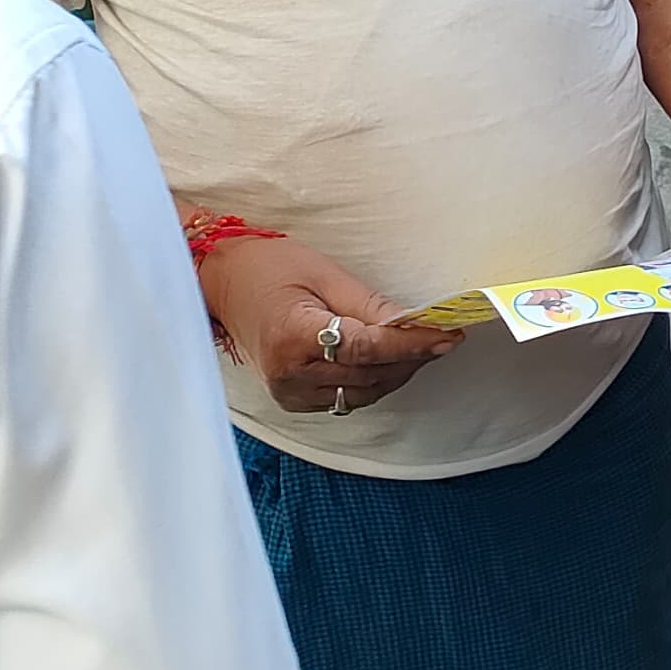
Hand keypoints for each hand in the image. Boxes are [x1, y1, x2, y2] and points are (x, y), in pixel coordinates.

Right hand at [195, 232, 458, 414]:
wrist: (223, 284)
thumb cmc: (270, 267)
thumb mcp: (324, 274)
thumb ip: (370, 305)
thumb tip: (417, 323)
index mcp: (293, 336)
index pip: (367, 349)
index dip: (411, 344)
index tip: (447, 336)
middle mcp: (289, 374)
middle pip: (370, 374)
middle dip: (412, 356)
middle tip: (444, 335)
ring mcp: (290, 393)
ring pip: (365, 391)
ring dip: (398, 371)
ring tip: (423, 345)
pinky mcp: (293, 401)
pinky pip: (348, 397)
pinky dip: (375, 380)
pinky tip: (391, 359)